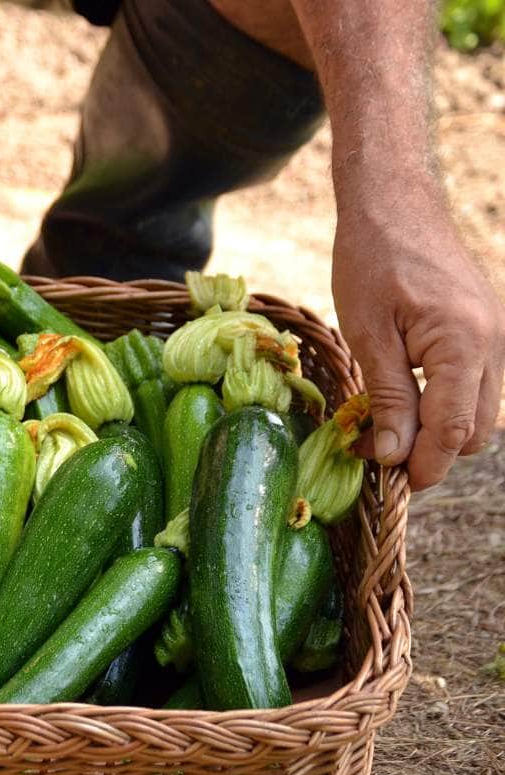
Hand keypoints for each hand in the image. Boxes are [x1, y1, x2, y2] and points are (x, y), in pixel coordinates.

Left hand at [332, 197, 504, 489]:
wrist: (395, 204)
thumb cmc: (372, 261)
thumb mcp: (367, 333)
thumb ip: (387, 397)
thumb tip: (393, 454)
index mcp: (465, 345)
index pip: (453, 431)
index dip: (423, 466)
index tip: (389, 485)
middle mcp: (494, 344)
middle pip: (474, 431)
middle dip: (433, 454)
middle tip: (379, 457)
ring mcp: (497, 336)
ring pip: (479, 412)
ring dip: (438, 431)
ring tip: (385, 430)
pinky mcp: (486, 330)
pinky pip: (475, 385)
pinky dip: (444, 404)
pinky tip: (404, 400)